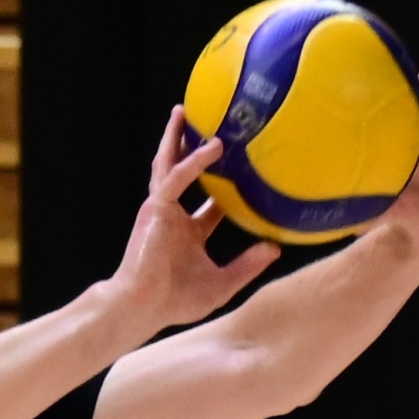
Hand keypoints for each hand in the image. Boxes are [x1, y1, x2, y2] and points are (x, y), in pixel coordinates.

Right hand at [106, 108, 280, 334]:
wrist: (143, 307)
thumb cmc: (176, 301)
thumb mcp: (222, 283)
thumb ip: (247, 265)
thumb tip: (275, 248)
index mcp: (187, 234)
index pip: (211, 206)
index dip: (227, 191)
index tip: (246, 175)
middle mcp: (174, 218)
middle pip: (182, 176)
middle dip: (190, 151)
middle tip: (206, 127)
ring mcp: (162, 210)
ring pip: (169, 165)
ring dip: (176, 138)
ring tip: (184, 111)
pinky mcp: (156, 208)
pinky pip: (177, 178)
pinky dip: (195, 162)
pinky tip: (214, 147)